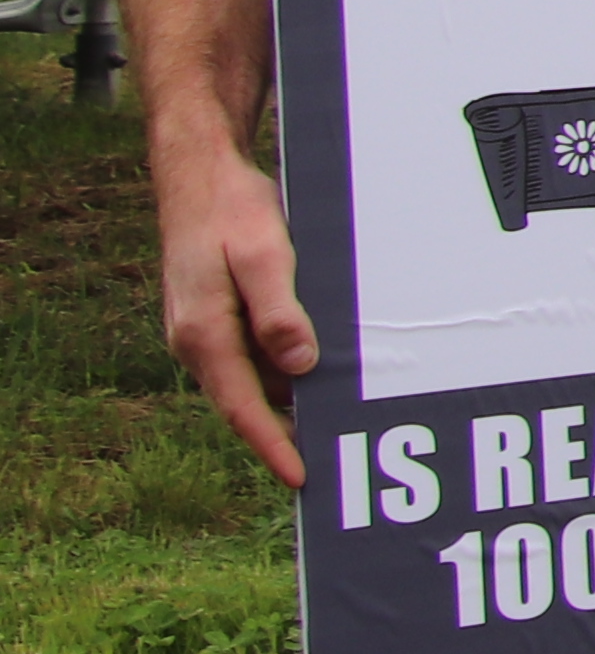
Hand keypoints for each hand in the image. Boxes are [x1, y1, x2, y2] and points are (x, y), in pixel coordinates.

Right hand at [156, 137, 315, 485]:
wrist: (199, 174)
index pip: (241, 408)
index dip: (272, 447)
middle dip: (284, 434)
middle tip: (332, 460)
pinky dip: (284, 367)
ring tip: (338, 419)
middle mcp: (198, 342)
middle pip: (247, 401)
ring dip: (289, 399)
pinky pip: (254, 355)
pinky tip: (319, 366)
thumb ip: (277, 313)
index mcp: (204, 335)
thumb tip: (298, 366)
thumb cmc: (229, 210)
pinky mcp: (219, 317)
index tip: (300, 479)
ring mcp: (206, 331)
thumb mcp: (262, 256)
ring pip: (253, 379)